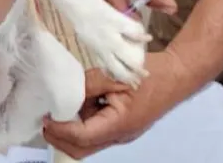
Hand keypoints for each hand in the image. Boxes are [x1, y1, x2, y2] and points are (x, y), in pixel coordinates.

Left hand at [43, 51, 191, 157]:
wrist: (178, 74)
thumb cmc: (151, 74)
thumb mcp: (115, 75)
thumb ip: (89, 84)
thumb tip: (67, 93)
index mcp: (119, 124)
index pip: (81, 136)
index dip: (59, 129)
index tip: (45, 116)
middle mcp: (120, 135)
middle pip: (81, 149)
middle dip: (60, 138)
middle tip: (46, 119)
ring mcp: (122, 133)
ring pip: (88, 142)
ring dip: (72, 128)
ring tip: (66, 104)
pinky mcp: (123, 126)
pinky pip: (97, 130)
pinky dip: (84, 120)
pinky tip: (84, 101)